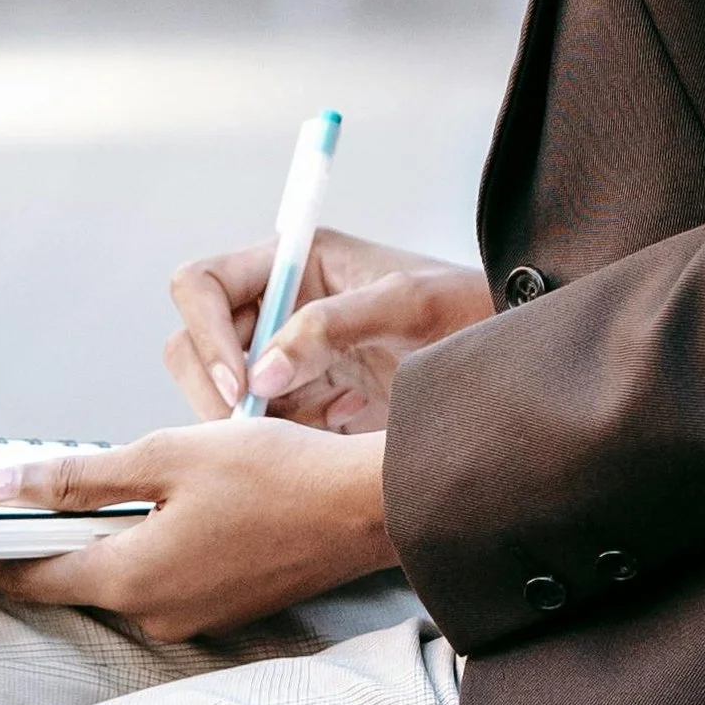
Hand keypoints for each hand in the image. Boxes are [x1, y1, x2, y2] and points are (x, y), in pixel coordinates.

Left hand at [0, 418, 393, 637]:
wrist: (369, 508)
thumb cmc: (276, 473)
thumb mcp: (167, 456)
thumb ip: (76, 476)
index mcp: (133, 579)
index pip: (32, 577)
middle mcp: (156, 615)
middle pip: (75, 577)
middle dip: (43, 539)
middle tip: (12, 494)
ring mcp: (193, 619)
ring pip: (121, 575)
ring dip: (100, 536)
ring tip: (88, 486)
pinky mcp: (223, 608)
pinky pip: (162, 577)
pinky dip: (144, 543)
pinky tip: (158, 503)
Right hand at [166, 225, 493, 429]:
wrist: (509, 365)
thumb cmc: (468, 310)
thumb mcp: (407, 306)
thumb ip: (332, 327)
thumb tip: (262, 373)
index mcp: (295, 262)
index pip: (202, 284)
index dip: (206, 331)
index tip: (238, 381)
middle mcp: (280, 306)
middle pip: (195, 342)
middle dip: (215, 386)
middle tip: (259, 425)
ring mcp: (288, 357)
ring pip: (220, 393)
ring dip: (248, 421)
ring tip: (313, 429)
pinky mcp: (304, 403)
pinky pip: (259, 427)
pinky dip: (276, 443)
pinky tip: (328, 438)